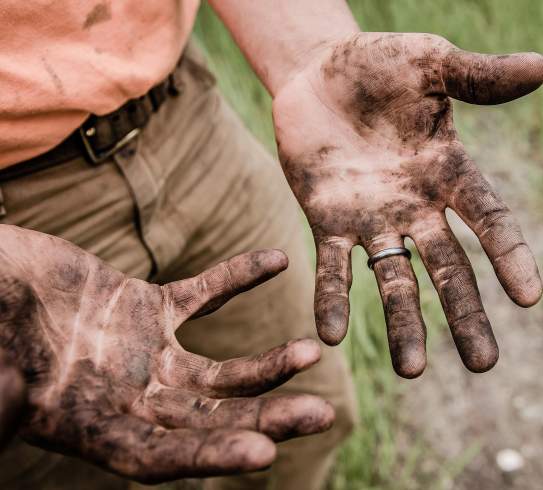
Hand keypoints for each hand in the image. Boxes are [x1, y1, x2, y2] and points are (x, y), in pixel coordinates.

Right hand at [0, 225, 333, 482]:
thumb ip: (0, 396)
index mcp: (90, 425)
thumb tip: (9, 412)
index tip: (264, 454)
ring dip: (266, 364)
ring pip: (219, 370)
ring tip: (312, 352)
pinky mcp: (148, 308)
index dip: (209, 457)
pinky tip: (277, 259)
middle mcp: (128, 398)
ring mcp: (144, 354)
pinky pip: (204, 294)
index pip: (159, 456)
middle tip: (322, 416)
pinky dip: (238, 276)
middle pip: (209, 419)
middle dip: (265, 419)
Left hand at [273, 33, 542, 377]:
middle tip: (484, 365)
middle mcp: (417, 206)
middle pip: (448, 268)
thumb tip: (541, 67)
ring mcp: (373, 219)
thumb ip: (478, 76)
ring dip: (402, 324)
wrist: (318, 72)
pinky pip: (331, 266)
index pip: (489, 218)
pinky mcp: (327, 221)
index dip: (510, 255)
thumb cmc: (380, 65)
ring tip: (410, 372)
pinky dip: (332, 299)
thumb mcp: (431, 62)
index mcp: (449, 172)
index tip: (530, 297)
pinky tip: (330, 335)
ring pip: (393, 279)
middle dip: (464, 314)